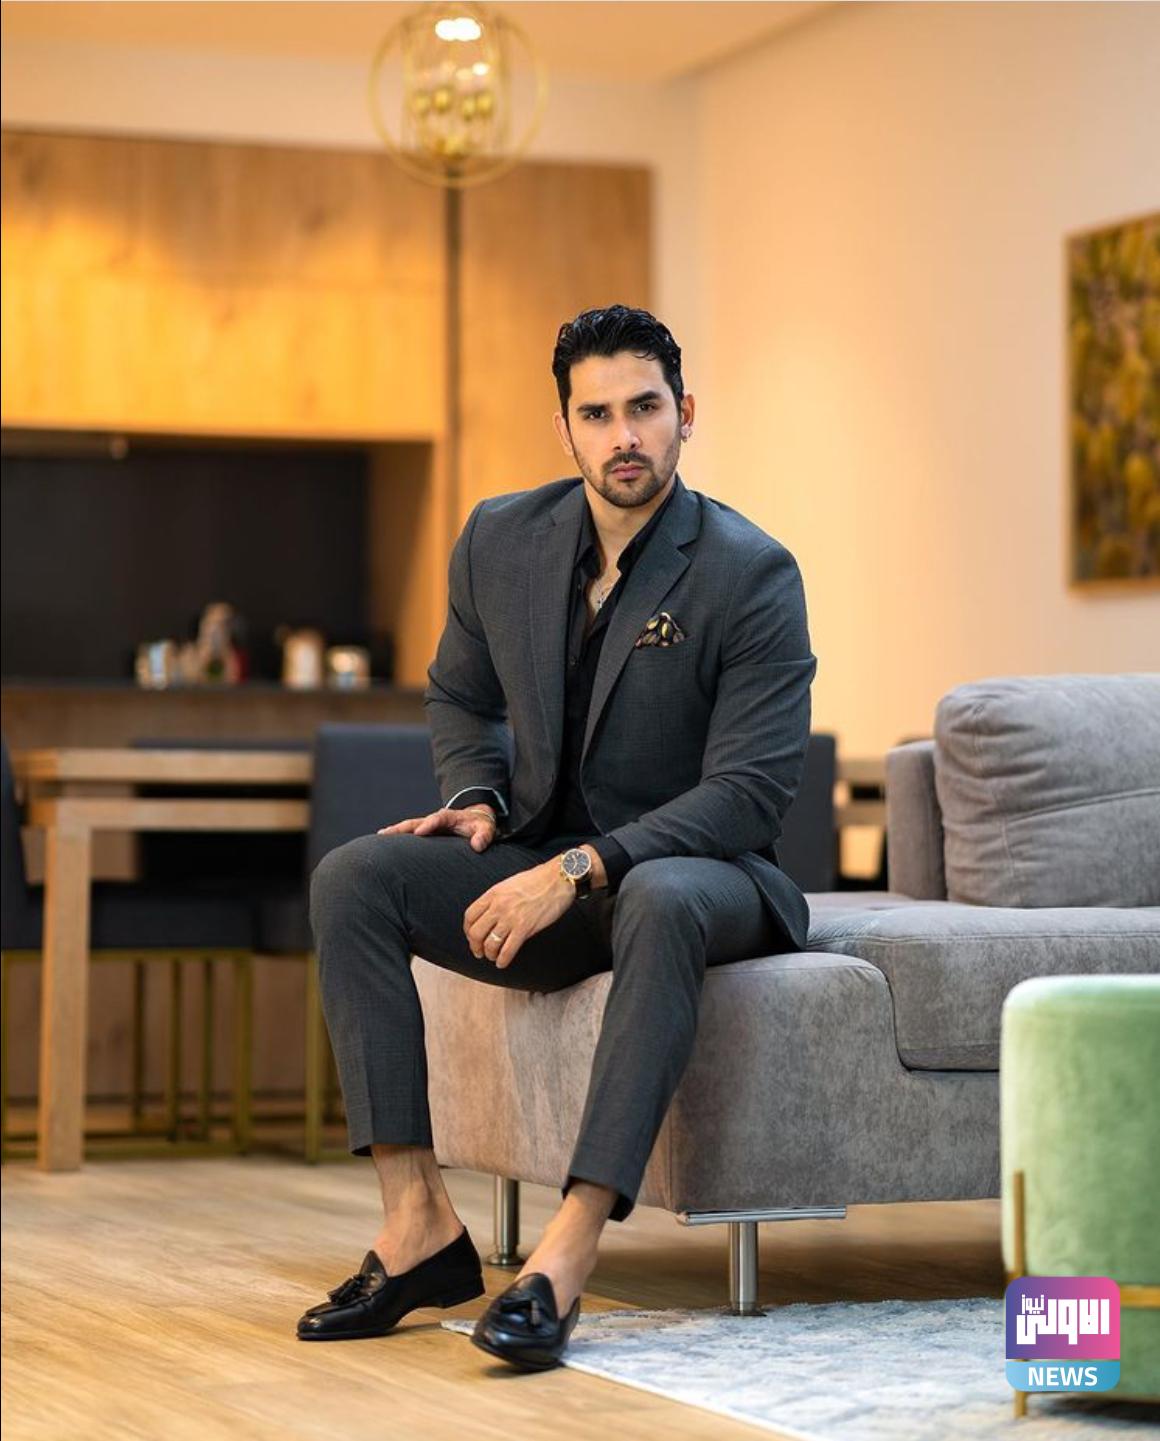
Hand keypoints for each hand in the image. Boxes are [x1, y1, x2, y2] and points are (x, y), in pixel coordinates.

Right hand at [378, 803, 497, 852]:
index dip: (429, 824)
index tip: (420, 831)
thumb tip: (477, 846)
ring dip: (395, 831)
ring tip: (380, 836)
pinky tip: (384, 842)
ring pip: (409, 827)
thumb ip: (484, 836)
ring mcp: (428, 825)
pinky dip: (397, 836)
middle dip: (402, 827)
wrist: (475, 819)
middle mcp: (435, 819)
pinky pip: (409, 833)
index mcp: (449, 816)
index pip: (438, 819)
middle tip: (387, 833)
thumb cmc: (480, 826)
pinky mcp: (425, 832)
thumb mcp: (486, 829)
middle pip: (416, 821)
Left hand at [464, 860, 574, 968]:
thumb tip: (490, 913)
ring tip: (493, 957)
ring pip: (490, 944)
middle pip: (476, 933)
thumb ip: (497, 898)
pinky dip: (502, 960)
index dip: (467, 930)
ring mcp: (511, 918)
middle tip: (479, 952)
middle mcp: (498, 906)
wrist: (558, 878)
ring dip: (489, 954)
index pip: (470, 916)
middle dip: (475, 946)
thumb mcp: (509, 884)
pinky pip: (508, 950)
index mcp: (493, 894)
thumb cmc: (537, 880)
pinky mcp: (525, 928)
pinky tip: (502, 963)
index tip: (471, 937)